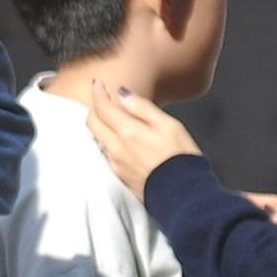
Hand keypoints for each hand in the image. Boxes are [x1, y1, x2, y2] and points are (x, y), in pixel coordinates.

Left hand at [64, 73, 199, 198]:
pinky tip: (117, 137)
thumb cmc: (181, 158)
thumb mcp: (169, 126)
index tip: (97, 82)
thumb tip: (122, 94)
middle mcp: (116, 148)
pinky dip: (106, 139)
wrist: (183, 195)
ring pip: (97, 138)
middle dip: (94, 106)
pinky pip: (105, 152)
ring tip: (110, 114)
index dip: (97, 92)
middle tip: (102, 97)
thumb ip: (143, 108)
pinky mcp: (119, 175)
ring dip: (99, 123)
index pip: (103, 107)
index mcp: (128, 132)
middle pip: (93, 122)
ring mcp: (115, 163)